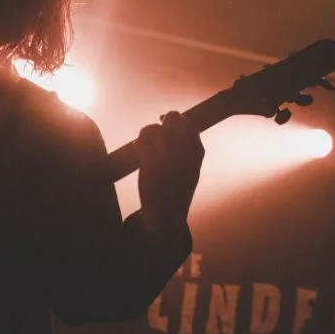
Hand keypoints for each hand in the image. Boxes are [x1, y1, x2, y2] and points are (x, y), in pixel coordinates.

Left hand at [137, 111, 203, 235]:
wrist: (167, 213)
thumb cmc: (177, 189)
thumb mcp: (191, 168)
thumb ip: (187, 147)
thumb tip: (173, 122)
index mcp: (196, 153)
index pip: (188, 124)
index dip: (176, 120)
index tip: (167, 125)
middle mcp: (183, 152)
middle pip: (172, 119)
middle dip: (162, 122)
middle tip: (154, 131)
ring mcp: (167, 157)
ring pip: (154, 129)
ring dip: (146, 134)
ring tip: (144, 143)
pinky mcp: (150, 164)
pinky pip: (141, 142)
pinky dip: (137, 144)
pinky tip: (138, 150)